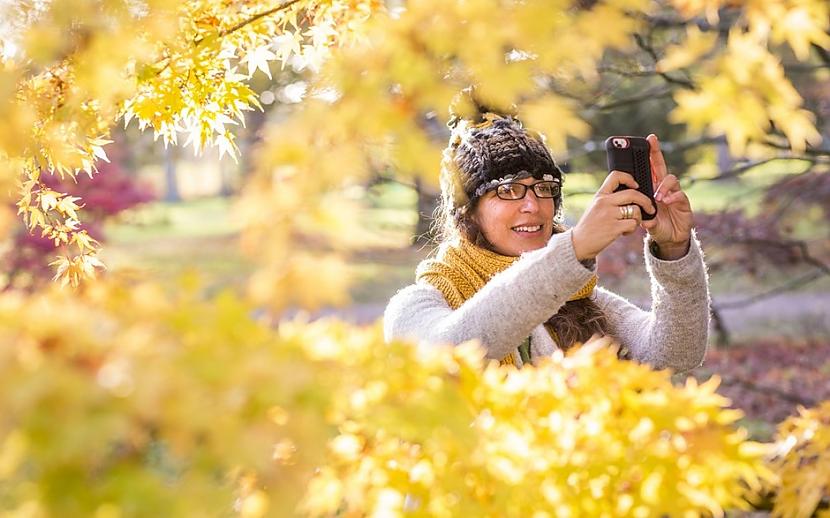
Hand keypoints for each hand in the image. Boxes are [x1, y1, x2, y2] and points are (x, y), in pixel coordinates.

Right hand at [572, 170, 655, 260]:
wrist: (579, 243)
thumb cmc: (589, 226)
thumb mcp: (595, 207)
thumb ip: (609, 200)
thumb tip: (630, 195)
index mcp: (600, 195)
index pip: (616, 176)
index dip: (629, 178)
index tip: (635, 186)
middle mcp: (604, 202)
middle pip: (633, 193)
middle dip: (646, 201)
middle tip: (650, 208)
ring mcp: (609, 215)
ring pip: (636, 210)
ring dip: (637, 219)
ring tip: (630, 225)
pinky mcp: (614, 228)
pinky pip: (633, 224)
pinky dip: (632, 229)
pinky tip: (624, 232)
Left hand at [640, 134, 693, 258]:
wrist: (669, 238)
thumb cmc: (655, 224)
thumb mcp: (643, 218)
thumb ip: (639, 213)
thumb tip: (636, 213)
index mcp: (652, 188)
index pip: (651, 168)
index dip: (650, 154)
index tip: (648, 139)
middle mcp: (664, 188)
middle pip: (661, 167)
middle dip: (656, 153)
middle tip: (652, 141)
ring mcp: (674, 194)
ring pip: (671, 180)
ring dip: (662, 186)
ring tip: (656, 196)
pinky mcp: (683, 203)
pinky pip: (680, 195)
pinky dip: (672, 197)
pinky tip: (666, 201)